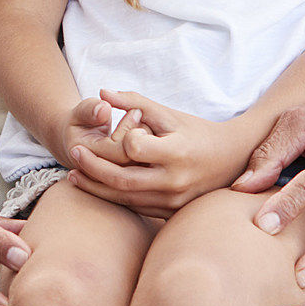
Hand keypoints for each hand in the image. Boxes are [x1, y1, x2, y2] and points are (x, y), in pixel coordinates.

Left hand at [64, 90, 246, 216]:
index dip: (122, 139)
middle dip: (92, 168)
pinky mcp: (172, 213)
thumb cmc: (196, 131)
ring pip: (126, 199)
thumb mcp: (168, 113)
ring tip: (75, 174)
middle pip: (122, 180)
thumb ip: (134, 102)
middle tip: (72, 155)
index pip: (136, 149)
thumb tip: (100, 92)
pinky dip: (114, 198)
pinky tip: (97, 187)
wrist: (231, 160)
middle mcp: (176, 180)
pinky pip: (137, 208)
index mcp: (178, 151)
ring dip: (96, 188)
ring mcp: (174, 201)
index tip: (114, 132)